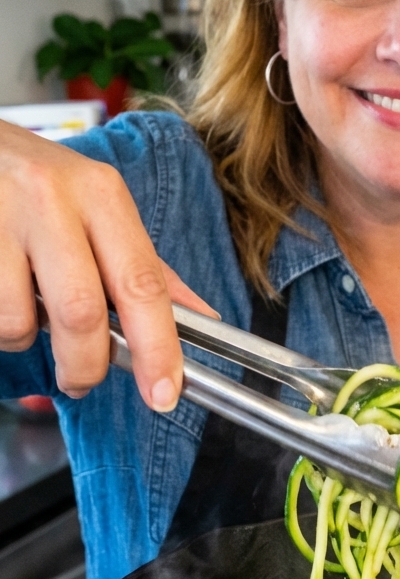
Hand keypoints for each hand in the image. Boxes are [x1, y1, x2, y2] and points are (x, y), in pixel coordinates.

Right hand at [0, 121, 215, 410]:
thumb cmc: (38, 184)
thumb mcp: (97, 207)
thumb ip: (145, 266)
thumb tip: (201, 317)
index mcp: (102, 194)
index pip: (142, 283)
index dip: (158, 348)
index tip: (164, 394)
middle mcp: (53, 199)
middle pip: (81, 312)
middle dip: (86, 365)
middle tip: (82, 379)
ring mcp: (0, 216)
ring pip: (19, 321)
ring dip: (25, 339)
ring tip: (25, 313)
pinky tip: (1, 290)